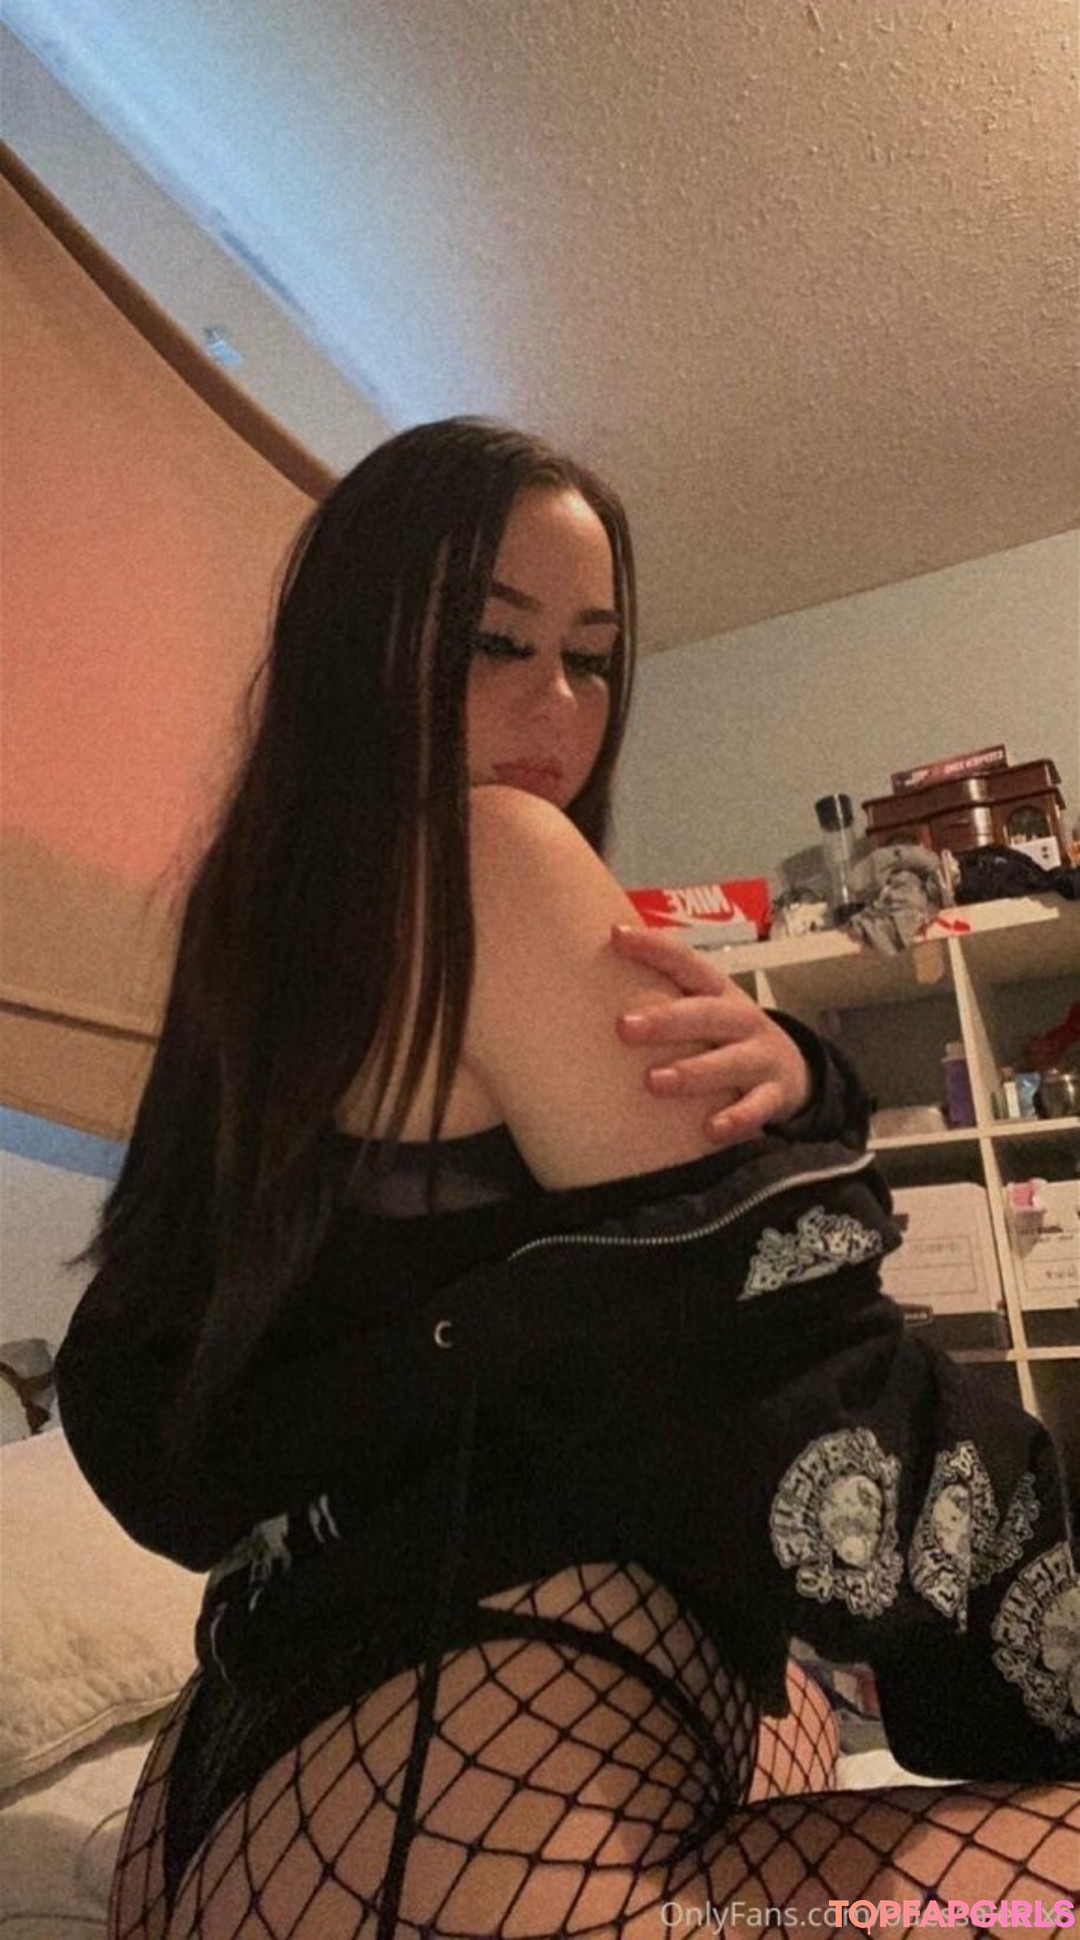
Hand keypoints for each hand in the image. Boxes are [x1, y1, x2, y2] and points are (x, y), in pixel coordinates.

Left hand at [610, 924, 811, 1145]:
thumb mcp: (704, 1007)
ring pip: (729, 1062)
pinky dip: (736, 1119)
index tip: (615, 936)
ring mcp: (760, 1056)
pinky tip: (711, 1129)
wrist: (793, 1070)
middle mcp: (741, 1019)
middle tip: (623, 1027)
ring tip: (653, 1082)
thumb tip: (592, 968)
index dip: (654, 948)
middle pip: (705, 1014)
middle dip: (665, 1020)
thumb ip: (663, 992)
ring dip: (693, 1072)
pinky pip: (756, 1108)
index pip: (686, 962)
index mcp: (718, 992)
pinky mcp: (773, 1094)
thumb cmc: (727, 1034)